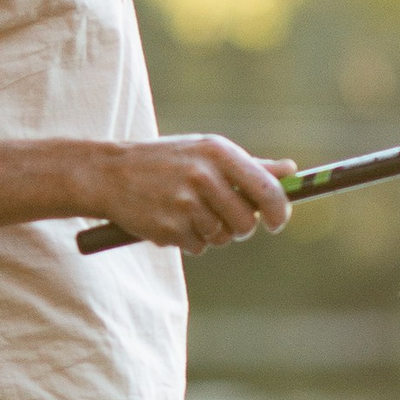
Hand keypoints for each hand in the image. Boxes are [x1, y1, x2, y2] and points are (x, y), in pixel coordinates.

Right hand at [97, 135, 292, 253]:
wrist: (108, 174)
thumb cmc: (166, 161)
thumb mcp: (205, 152)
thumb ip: (249, 165)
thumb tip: (291, 171)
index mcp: (218, 152)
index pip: (266, 190)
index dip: (279, 211)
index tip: (278, 223)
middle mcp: (204, 176)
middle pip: (246, 222)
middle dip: (240, 228)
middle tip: (224, 219)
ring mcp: (185, 203)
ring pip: (222, 237)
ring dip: (211, 233)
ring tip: (188, 212)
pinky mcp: (169, 228)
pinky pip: (198, 247)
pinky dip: (190, 241)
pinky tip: (171, 219)